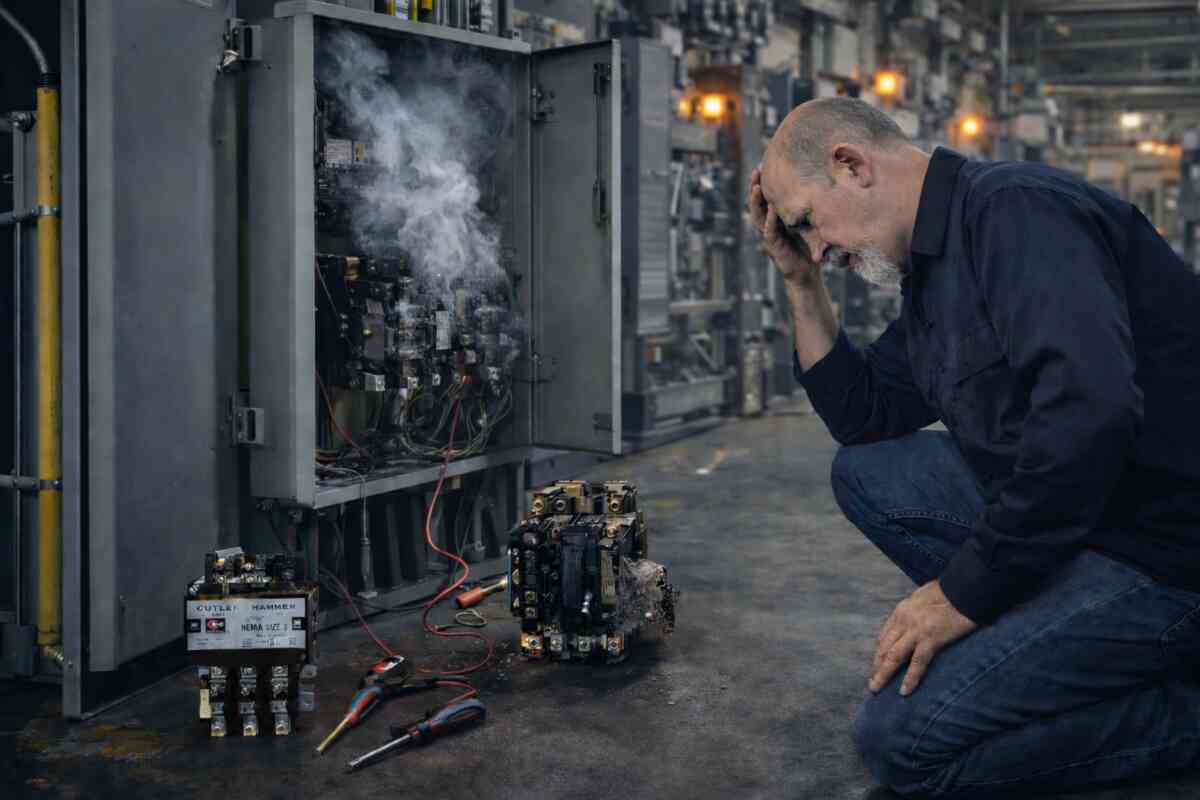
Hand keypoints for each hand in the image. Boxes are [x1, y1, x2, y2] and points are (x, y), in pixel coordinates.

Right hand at [747, 167, 818, 287]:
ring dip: (756, 201)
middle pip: (758, 203)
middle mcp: (769, 225)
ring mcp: (769, 236)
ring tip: (756, 187)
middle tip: (756, 170)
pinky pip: (769, 232)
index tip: (764, 164)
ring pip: (758, 216)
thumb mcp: (810, 223)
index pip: (766, 197)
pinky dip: (769, 220)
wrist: (808, 274)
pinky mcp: (774, 248)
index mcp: (776, 218)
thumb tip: (824, 185)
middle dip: (755, 186)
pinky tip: (771, 209)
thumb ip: (809, 209)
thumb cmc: (810, 247)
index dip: (763, 182)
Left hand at [870, 580, 977, 695]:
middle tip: (872, 683)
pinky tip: (904, 691)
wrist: (966, 589)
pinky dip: (910, 678)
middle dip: (877, 666)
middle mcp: (904, 620)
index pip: (885, 636)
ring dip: (883, 674)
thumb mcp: (924, 597)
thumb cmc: (950, 592)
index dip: (880, 653)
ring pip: (893, 656)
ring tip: (876, 688)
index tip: (877, 665)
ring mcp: (916, 630)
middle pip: (884, 647)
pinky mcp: (932, 638)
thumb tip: (915, 620)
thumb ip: (915, 610)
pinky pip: (917, 662)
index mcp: (902, 610)